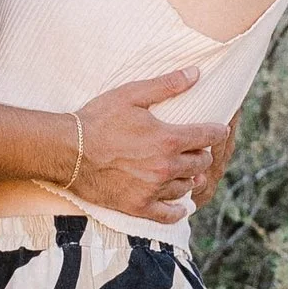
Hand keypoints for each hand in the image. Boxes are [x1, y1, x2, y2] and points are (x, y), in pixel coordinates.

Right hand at [70, 74, 233, 221]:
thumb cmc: (97, 119)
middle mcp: (165, 167)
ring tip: (189, 172)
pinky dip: (178, 211)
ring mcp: (153, 189)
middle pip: (200, 163)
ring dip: (191, 177)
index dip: (217, 131)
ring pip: (186, 186)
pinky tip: (182, 206)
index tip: (220, 129)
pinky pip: (168, 215)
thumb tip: (196, 73)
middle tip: (200, 149)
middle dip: (203, 154)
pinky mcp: (138, 206)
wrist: (67, 150)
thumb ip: (166, 85)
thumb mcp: (131, 95)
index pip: (206, 137)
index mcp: (168, 139)